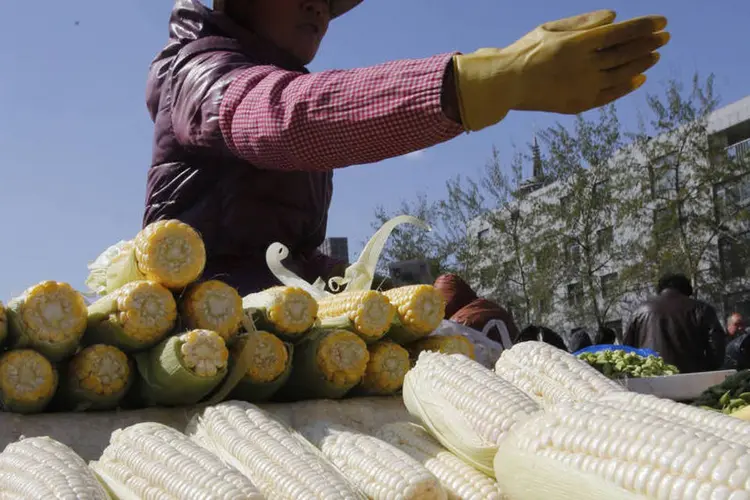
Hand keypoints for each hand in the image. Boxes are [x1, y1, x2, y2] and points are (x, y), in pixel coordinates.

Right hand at [453, 10, 669, 130]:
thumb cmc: (527, 51)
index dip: (644, 26)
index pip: (621, 32)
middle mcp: (585, 65)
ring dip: (642, 63)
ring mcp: (583, 87)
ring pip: (622, 73)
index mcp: (578, 43)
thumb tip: (614, 17)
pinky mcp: (579, 104)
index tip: (662, 22)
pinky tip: (638, 78)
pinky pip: (610, 95)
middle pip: (626, 52)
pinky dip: (627, 86)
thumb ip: (584, 22)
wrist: (506, 84)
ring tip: (654, 55)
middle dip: (649, 43)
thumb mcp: (550, 28)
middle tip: (665, 37)